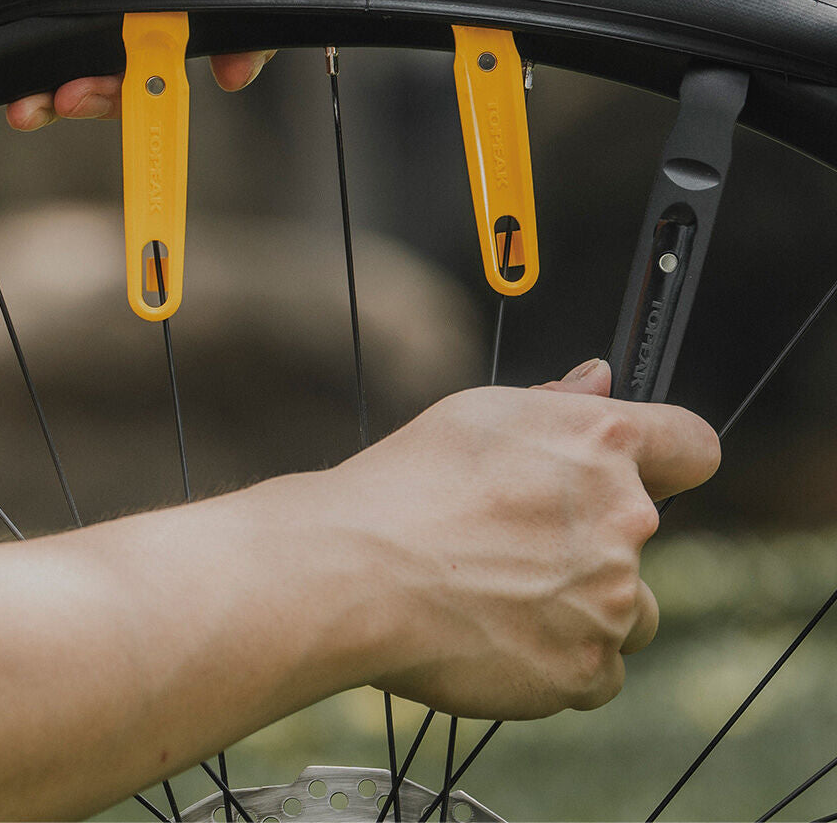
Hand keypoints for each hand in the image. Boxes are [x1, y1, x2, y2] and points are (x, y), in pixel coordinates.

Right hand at [323, 359, 719, 719]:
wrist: (355, 571)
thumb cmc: (406, 483)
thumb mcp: (477, 414)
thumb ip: (557, 401)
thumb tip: (600, 379)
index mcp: (602, 441)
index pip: (694, 446)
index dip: (670, 460)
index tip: (646, 473)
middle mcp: (625, 516)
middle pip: (641, 533)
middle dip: (591, 537)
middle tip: (509, 543)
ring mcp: (613, 597)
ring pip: (627, 607)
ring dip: (584, 604)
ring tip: (497, 595)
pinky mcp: (589, 668)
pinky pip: (598, 669)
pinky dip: (559, 660)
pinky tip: (497, 635)